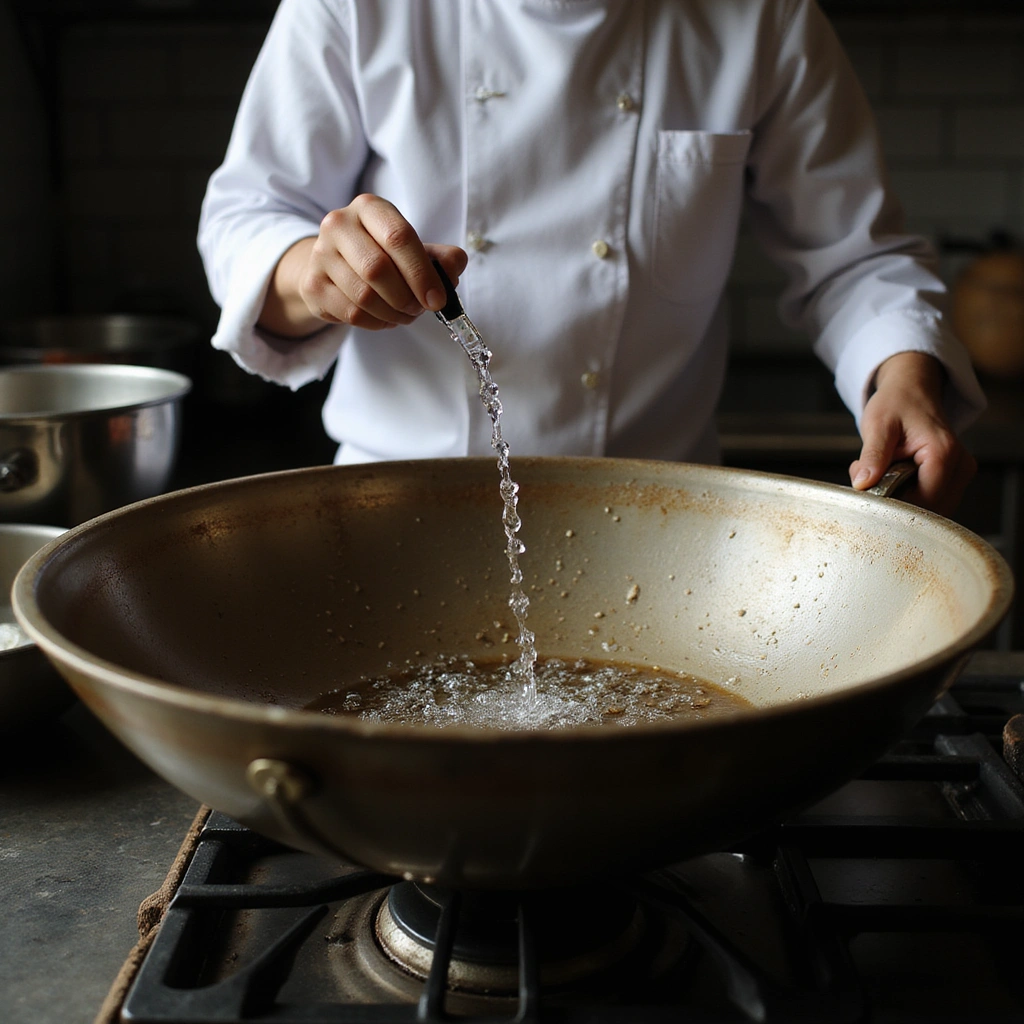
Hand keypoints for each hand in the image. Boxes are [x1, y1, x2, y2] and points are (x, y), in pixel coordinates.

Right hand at [259, 194, 467, 336]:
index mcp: (370, 208)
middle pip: (378, 270)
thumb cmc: (381, 254)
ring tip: (404, 314)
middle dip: (406, 298)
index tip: (437, 299)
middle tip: (419, 309)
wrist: (332, 265)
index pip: (399, 237)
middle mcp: (339, 224)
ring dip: (393, 314)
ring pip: (364, 297)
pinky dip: (376, 323)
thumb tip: (454, 267)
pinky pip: (351, 313)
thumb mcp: (414, 249)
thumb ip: (440, 258)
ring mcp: (320, 254)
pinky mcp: (312, 285)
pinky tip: (385, 318)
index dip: (422, 273)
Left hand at [849, 351, 975, 516]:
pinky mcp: (954, 477)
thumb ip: (873, 456)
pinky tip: (894, 474)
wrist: (912, 389)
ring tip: (881, 471)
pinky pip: (931, 500)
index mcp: (943, 453)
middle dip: (896, 501)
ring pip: (930, 508)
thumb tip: (862, 484)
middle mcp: (960, 466)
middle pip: (929, 509)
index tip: (869, 489)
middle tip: (870, 476)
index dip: (894, 503)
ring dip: (901, 498)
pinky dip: (909, 494)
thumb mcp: (878, 426)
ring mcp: (960, 473)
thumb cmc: (897, 402)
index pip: (924, 501)